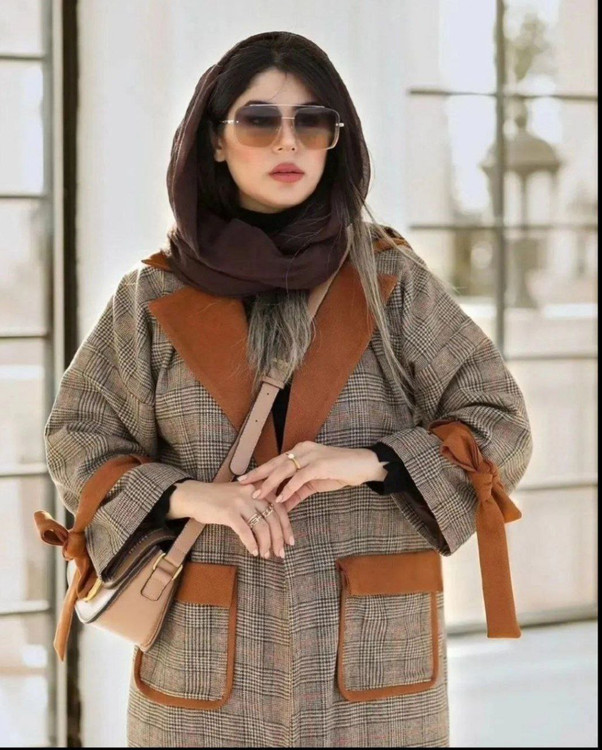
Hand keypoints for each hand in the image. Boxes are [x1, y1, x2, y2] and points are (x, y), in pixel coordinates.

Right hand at [170, 479, 294, 558]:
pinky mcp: (228, 512)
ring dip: (266, 544)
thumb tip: (274, 527)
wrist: (194, 495)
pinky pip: (245, 532)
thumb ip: (258, 505)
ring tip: (265, 554)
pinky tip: (253, 552)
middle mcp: (252, 492)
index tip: (290, 541)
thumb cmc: (219, 499)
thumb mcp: (242, 496)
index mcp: (258, 488)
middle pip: (273, 519)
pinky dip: (251, 544)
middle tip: (280, 553)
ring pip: (261, 526)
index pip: (279, 508)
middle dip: (278, 539)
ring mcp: (240, 502)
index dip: (286, 526)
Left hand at [236, 442, 384, 511]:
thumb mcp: (314, 484)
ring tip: (258, 495)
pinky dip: (289, 488)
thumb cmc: (339, 472)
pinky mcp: (320, 464)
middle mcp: (303, 450)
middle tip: (242, 484)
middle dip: (257, 474)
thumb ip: (297, 492)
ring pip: (284, 469)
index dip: (260, 472)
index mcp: (300, 451)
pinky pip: (300, 477)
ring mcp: (311, 456)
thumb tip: (281, 505)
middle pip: (275, 463)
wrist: (363, 466)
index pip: (275, 462)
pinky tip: (280, 498)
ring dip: (270, 483)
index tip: (245, 481)